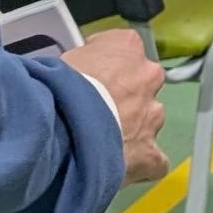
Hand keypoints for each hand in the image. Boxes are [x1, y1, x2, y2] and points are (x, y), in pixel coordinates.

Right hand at [62, 28, 168, 184]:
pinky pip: (153, 160)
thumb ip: (86, 61)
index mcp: (127, 45)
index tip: (93, 77)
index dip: (109, 66)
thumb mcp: (67, 58)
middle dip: (129, 96)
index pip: (125, 49)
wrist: (63, 124)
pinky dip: (140, 164)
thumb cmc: (59, 83)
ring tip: (105, 141)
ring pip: (149, 120)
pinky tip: (119, 166)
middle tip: (101, 109)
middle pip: (144, 84)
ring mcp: (153, 115)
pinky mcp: (151, 153)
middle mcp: (149, 76)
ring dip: (133, 128)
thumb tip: (83, 72)